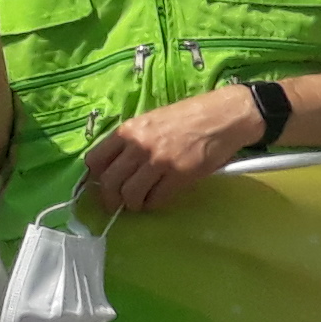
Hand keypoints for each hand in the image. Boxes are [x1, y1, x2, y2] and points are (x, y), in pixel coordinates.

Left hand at [80, 85, 263, 211]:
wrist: (225, 116)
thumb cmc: (189, 117)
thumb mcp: (152, 121)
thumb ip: (132, 141)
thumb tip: (117, 165)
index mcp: (128, 131)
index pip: (95, 160)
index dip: (95, 178)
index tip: (102, 185)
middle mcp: (139, 146)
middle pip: (109, 182)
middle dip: (110, 199)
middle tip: (117, 205)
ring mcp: (159, 161)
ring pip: (130, 194)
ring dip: (132, 204)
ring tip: (139, 203)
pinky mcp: (180, 174)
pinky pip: (156, 198)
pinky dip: (153, 203)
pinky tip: (158, 199)